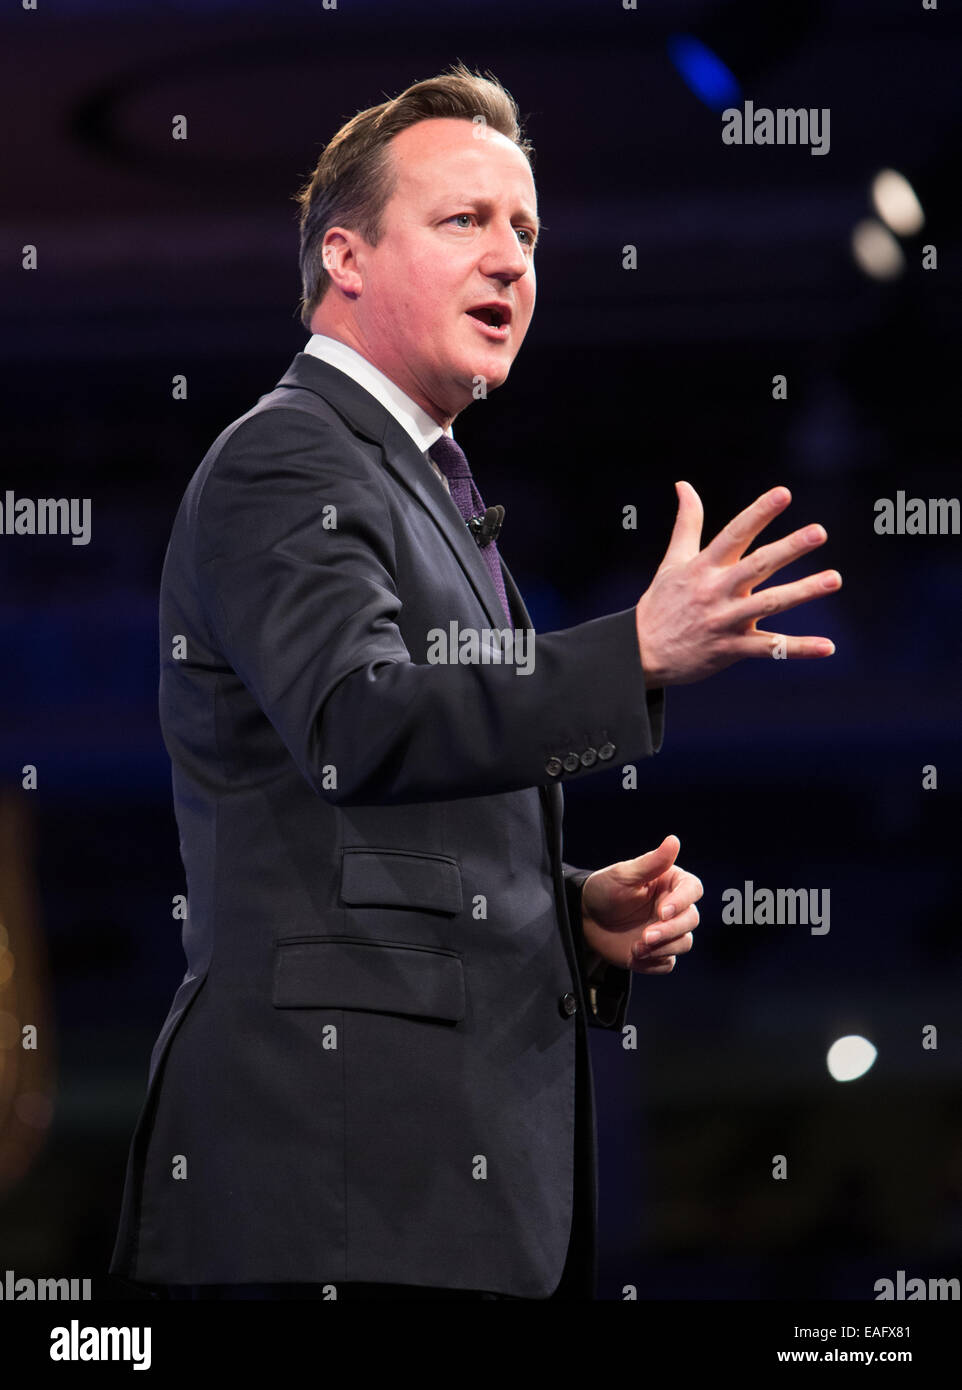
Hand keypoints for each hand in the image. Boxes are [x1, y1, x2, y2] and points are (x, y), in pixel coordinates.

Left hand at [581, 835, 701, 973]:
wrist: (585, 919)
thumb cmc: (604, 889)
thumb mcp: (624, 875)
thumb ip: (651, 862)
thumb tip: (674, 840)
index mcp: (670, 883)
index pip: (692, 889)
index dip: (682, 901)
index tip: (662, 911)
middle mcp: (674, 907)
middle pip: (691, 920)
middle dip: (669, 931)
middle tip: (645, 936)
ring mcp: (667, 931)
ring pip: (683, 943)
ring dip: (662, 948)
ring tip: (636, 947)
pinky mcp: (658, 952)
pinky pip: (667, 963)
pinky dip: (653, 962)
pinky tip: (634, 955)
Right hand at [635, 482, 840, 686]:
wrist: (640, 653)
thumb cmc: (660, 603)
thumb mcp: (672, 561)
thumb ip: (687, 522)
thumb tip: (684, 484)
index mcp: (704, 567)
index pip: (734, 534)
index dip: (758, 513)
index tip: (783, 493)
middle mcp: (716, 591)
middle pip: (757, 566)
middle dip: (789, 549)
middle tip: (819, 532)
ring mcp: (725, 621)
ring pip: (770, 604)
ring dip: (803, 592)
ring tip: (834, 579)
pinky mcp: (731, 649)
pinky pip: (770, 649)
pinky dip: (799, 649)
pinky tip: (828, 646)